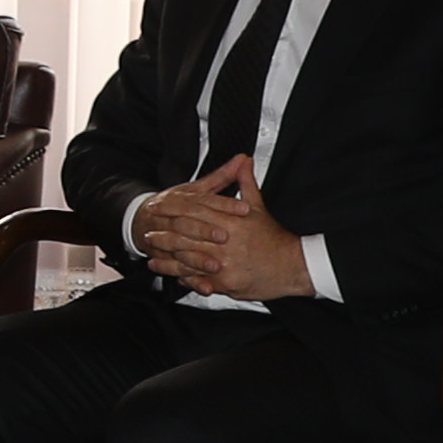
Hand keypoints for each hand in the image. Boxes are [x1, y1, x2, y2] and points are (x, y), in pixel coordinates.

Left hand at [138, 152, 309, 298]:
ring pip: (187, 259)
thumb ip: (246, 183)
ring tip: (151, 253)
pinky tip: (169, 274)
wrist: (295, 266)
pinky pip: (197, 279)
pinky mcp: (226, 283)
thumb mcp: (259, 208)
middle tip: (147, 232)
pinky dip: (181, 276)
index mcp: (232, 222)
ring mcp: (224, 265)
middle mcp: (226, 243)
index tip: (156, 207)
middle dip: (164, 234)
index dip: (172, 209)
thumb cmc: (274, 238)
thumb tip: (243, 159)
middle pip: (186, 236)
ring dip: (166, 257)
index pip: (194, 212)